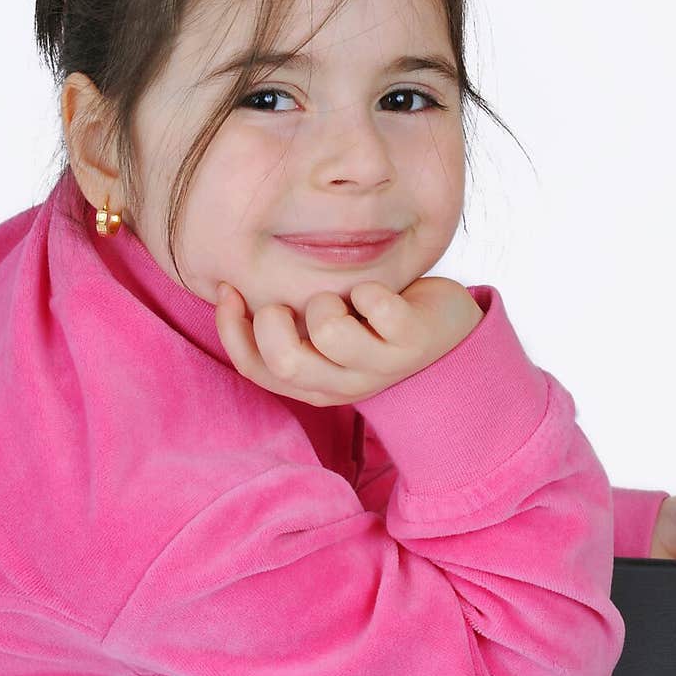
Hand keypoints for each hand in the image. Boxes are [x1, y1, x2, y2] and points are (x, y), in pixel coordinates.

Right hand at [213, 275, 483, 407]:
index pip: (256, 370)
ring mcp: (380, 366)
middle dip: (273, 320)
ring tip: (343, 298)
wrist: (449, 334)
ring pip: (329, 330)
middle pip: (285, 361)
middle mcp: (344, 385)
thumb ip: (283, 325)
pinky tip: (378, 294)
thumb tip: (226, 290)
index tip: (230, 290)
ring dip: (326, 299)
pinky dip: (370, 287)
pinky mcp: (412, 341)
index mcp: (315, 388)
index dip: (232, 329)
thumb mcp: (323, 333)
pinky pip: (374, 303)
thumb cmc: (372, 324)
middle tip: (290, 301)